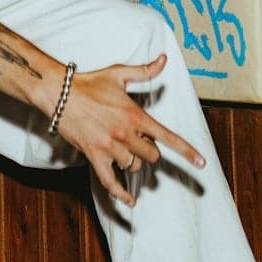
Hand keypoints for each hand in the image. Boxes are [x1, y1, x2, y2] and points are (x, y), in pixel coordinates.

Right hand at [52, 54, 204, 206]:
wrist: (60, 94)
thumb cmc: (89, 83)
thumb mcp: (119, 74)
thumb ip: (145, 71)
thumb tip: (164, 60)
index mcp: (135, 115)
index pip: (168, 137)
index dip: (188, 152)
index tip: (202, 163)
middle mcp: (126, 134)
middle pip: (152, 155)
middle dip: (149, 150)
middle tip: (138, 139)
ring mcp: (110, 148)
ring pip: (134, 166)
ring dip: (134, 161)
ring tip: (124, 149)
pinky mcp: (95, 157)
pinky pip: (111, 182)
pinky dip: (121, 194)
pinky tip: (131, 201)